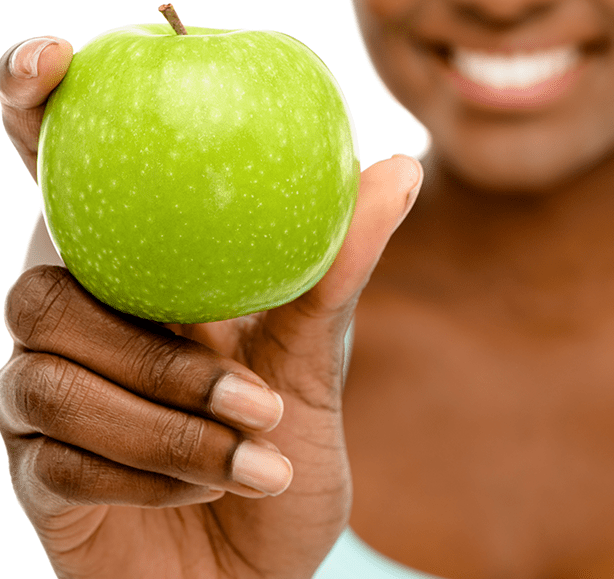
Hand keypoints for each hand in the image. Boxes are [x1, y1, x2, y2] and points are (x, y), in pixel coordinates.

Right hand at [0, 37, 422, 578]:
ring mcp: (45, 395)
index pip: (64, 173)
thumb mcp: (313, 359)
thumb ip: (334, 268)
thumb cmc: (278, 459)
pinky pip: (64, 454)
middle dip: (157, 351)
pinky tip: (216, 489)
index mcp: (140, 274)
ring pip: (52, 372)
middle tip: (256, 391)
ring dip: (169, 419)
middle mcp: (80, 322)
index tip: (50, 62)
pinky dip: (153, 473)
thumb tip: (400, 167)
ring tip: (258, 450)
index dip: (35, 104)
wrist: (256, 575)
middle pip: (46, 286)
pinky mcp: (37, 467)